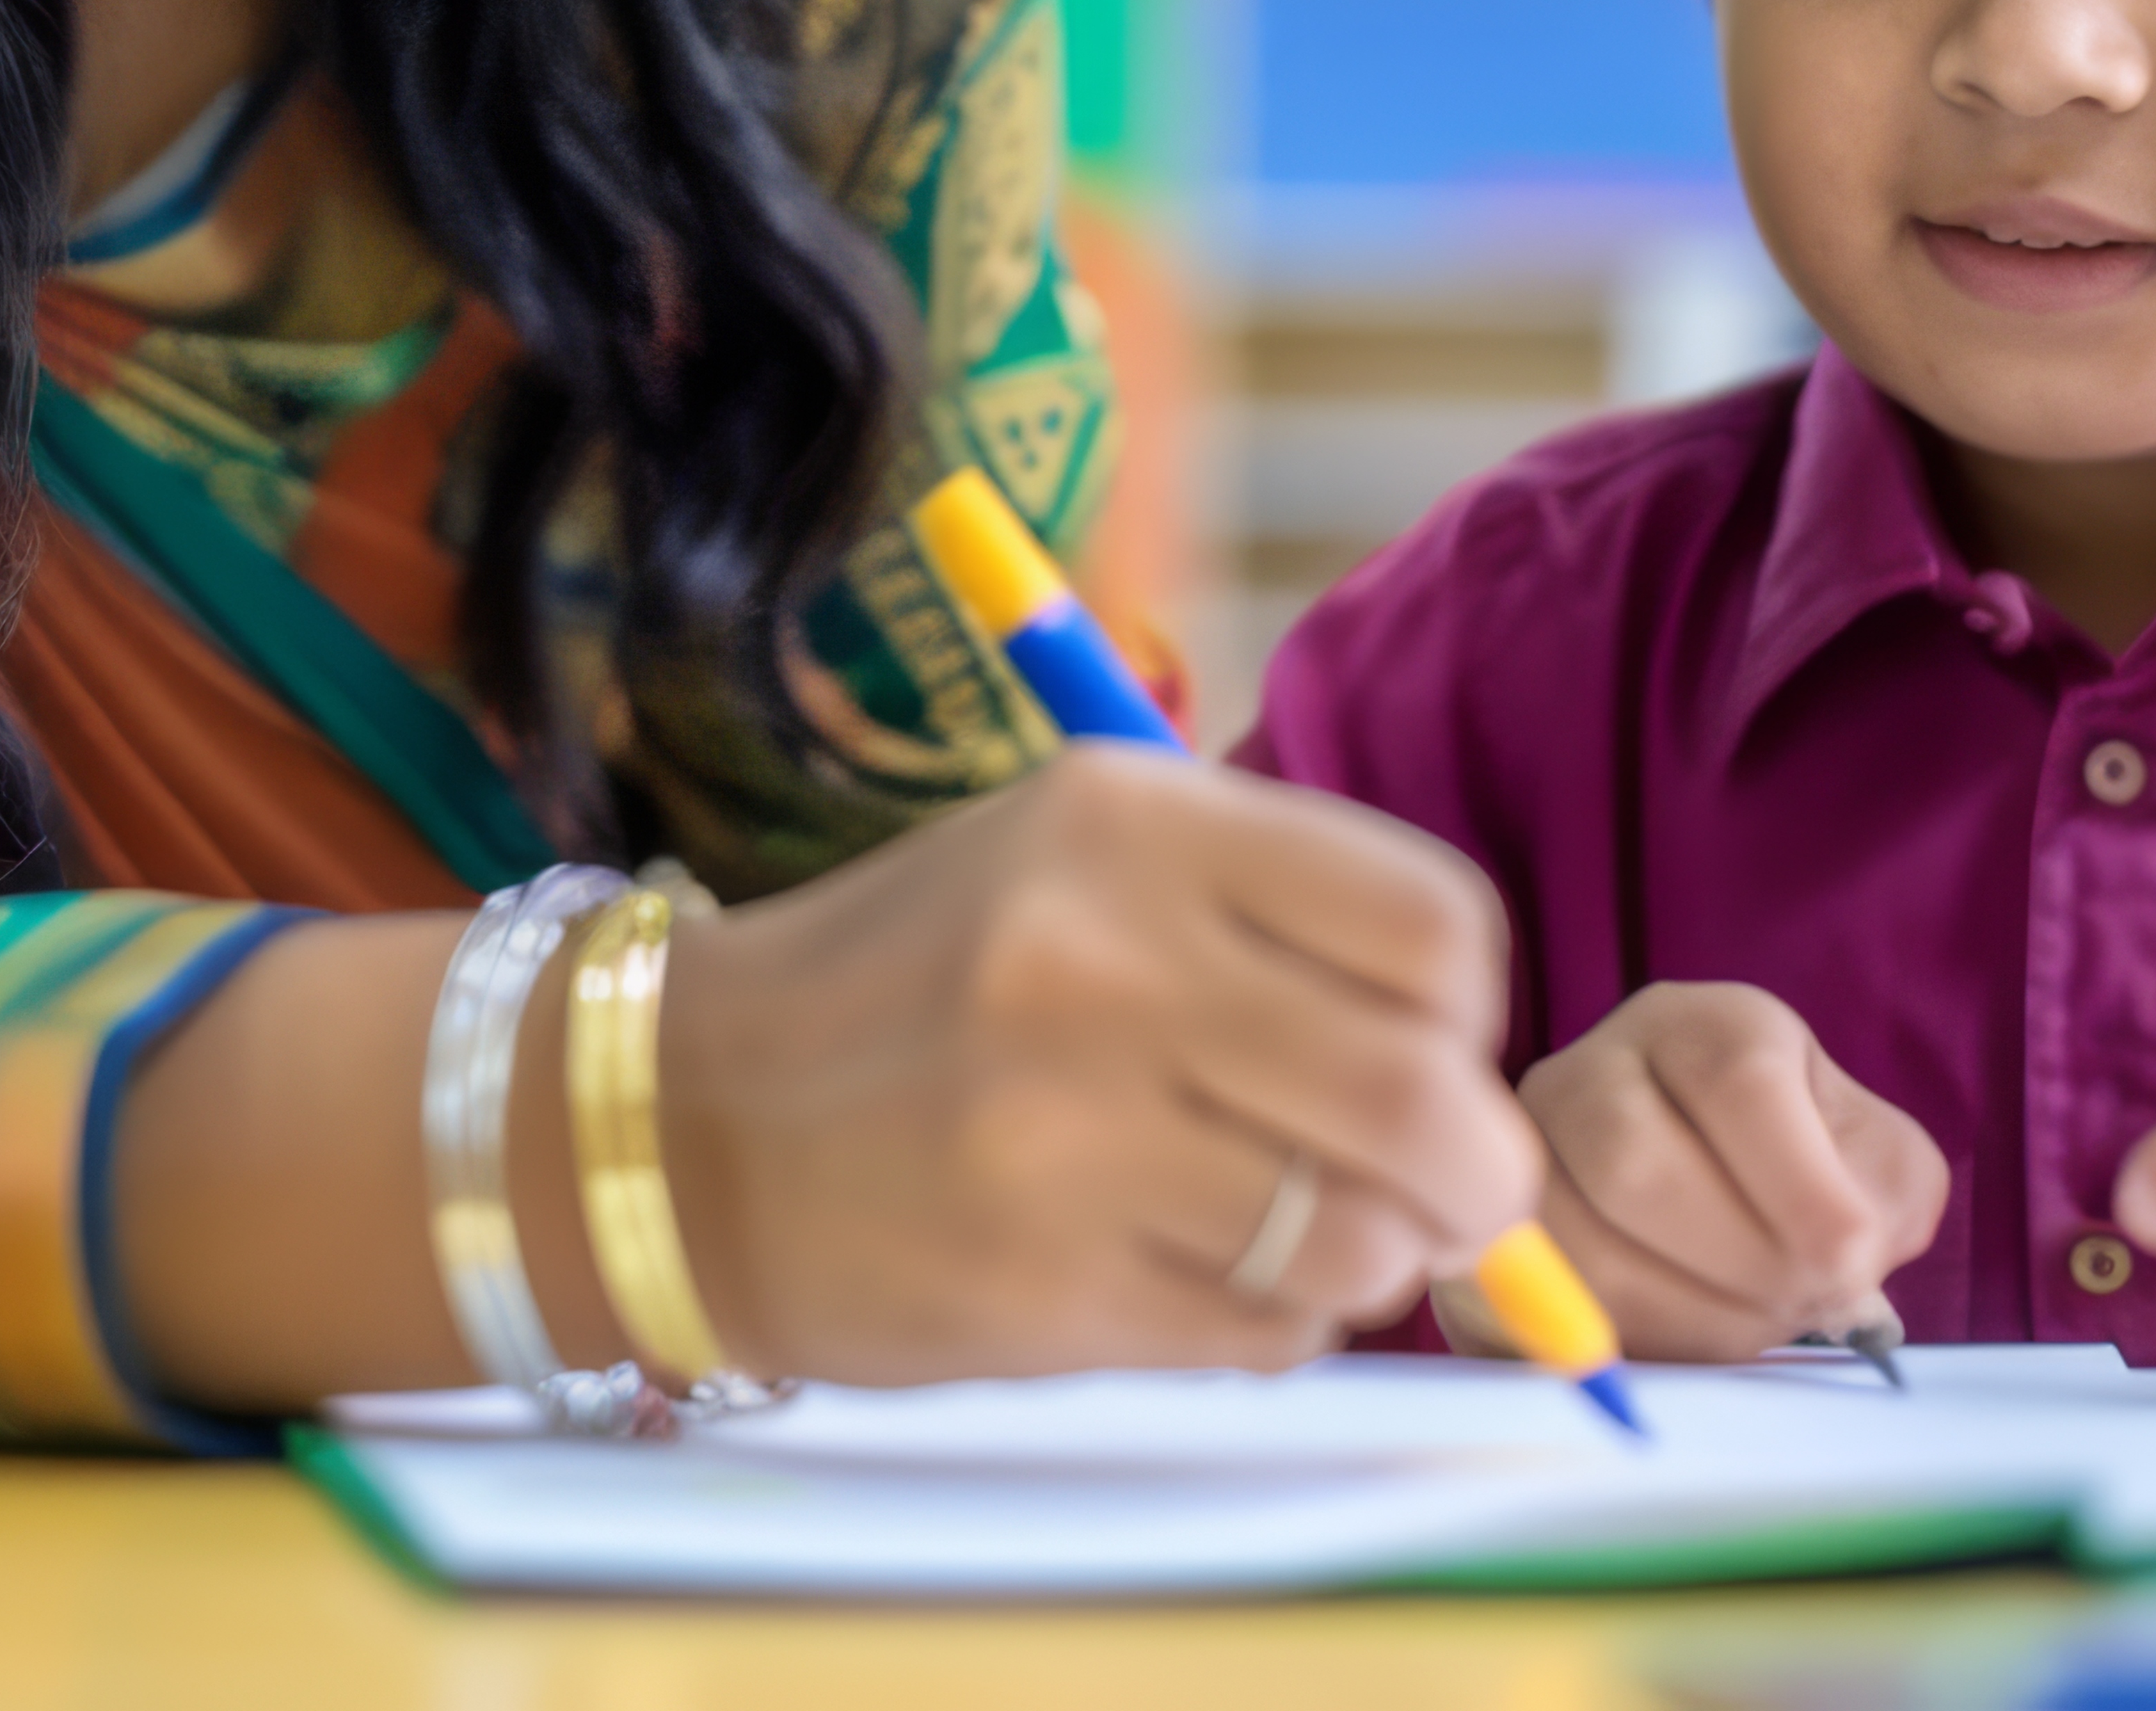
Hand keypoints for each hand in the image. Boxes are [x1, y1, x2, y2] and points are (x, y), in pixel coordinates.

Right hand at [659, 742, 1541, 1383]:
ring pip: (1363, 1236)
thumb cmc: (917, 989)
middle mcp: (1101, 960)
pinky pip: (1267, 1334)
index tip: (1422, 1039)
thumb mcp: (1074, 867)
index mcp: (1127, 821)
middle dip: (1469, 1170)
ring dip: (1373, 1260)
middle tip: (1439, 1190)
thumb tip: (1476, 1092)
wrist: (679, 1125)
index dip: (1464, 1006)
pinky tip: (1192, 1279)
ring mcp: (1066, 1132)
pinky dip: (1273, 1326)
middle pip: (1426, 1095)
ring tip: (1298, 1235)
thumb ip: (1270, 938)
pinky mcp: (1042, 1286)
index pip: (1431, 924)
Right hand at [1500, 982, 1944, 1361]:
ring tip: (1751, 1325)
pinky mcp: (1488, 1239)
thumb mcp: (1874, 1163)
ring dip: (1689, 1316)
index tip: (1850, 1262)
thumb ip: (1885, 1194)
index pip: (1736, 1081)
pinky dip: (1623, 1344)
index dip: (1800, 1187)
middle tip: (1798, 1304)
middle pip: (1637, 1165)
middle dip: (1739, 1263)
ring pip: (1580, 1244)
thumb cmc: (1805, 1183)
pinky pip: (1536, 1306)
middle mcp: (1595, 1068)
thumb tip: (1847, 1262)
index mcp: (1703, 1026)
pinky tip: (1684, 1342)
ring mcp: (1523, 1152)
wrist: (1718, 1216)